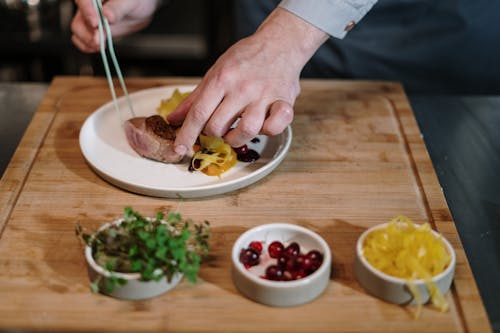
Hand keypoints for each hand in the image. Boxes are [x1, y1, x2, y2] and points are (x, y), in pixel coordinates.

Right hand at [71, 0, 158, 52]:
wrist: (139, 11)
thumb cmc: (134, 1)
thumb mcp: (128, 2)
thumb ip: (117, 9)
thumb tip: (107, 16)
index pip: (83, 1)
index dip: (87, 12)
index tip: (95, 23)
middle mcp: (87, 6)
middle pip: (78, 19)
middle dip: (87, 32)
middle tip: (98, 40)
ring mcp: (88, 19)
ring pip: (78, 30)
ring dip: (87, 41)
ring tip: (100, 45)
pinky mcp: (92, 31)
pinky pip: (82, 40)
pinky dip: (87, 46)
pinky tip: (98, 48)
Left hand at [167, 7, 327, 154]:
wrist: (279, 43)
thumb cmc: (246, 58)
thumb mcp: (216, 71)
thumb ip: (195, 98)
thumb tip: (174, 119)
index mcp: (222, 79)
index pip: (198, 114)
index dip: (186, 135)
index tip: (180, 149)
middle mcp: (242, 89)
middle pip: (218, 126)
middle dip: (212, 133)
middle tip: (218, 126)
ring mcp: (264, 96)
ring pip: (246, 131)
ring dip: (236, 138)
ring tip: (236, 131)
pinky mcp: (284, 101)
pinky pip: (275, 126)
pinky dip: (268, 130)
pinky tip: (263, 124)